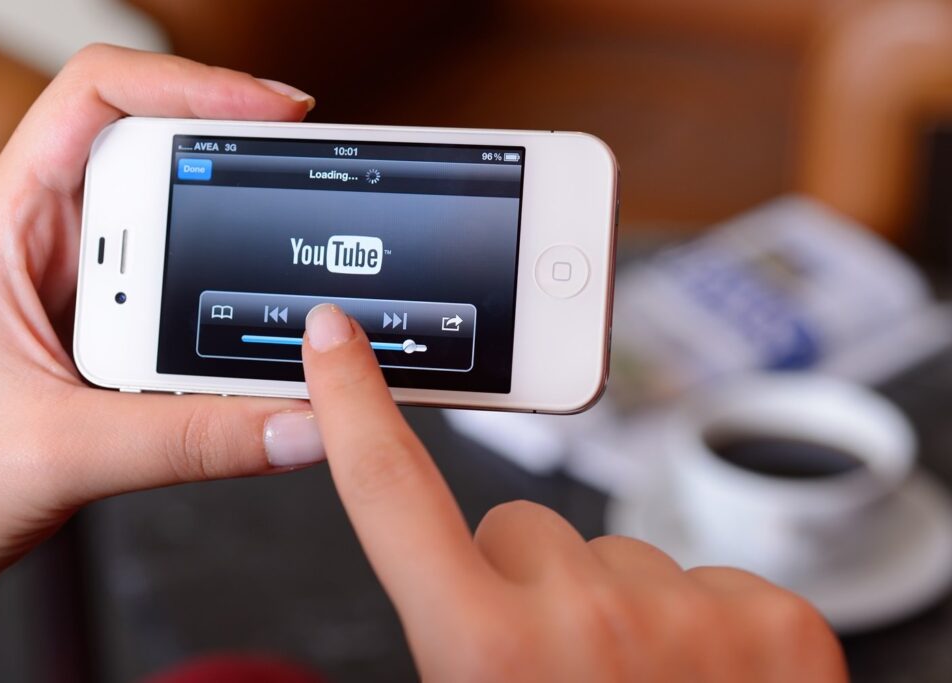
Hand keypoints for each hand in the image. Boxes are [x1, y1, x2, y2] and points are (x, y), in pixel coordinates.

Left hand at [0, 45, 325, 603]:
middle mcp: (52, 247)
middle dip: (238, 171)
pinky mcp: (111, 339)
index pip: (98, 100)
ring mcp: (86, 293)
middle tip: (303, 191)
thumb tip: (299, 420)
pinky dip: (230, 320)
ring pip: (182, 238)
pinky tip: (256, 348)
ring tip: (287, 281)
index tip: (272, 112)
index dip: (191, 83)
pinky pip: (186, 305)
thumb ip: (188, 442)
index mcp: (11, 230)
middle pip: (161, 159)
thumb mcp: (58, 452)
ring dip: (236, 262)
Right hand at [301, 303, 847, 681]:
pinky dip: (695, 622)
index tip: (334, 339)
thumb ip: (445, 633)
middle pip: (519, 530)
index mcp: (482, 653)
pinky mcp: (776, 619)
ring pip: (613, 556)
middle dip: (523, 585)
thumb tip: (435, 575)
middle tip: (550, 673)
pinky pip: (700, 575)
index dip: (354, 407)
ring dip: (613, 610)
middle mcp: (582, 620)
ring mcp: (689, 613)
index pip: (391, 494)